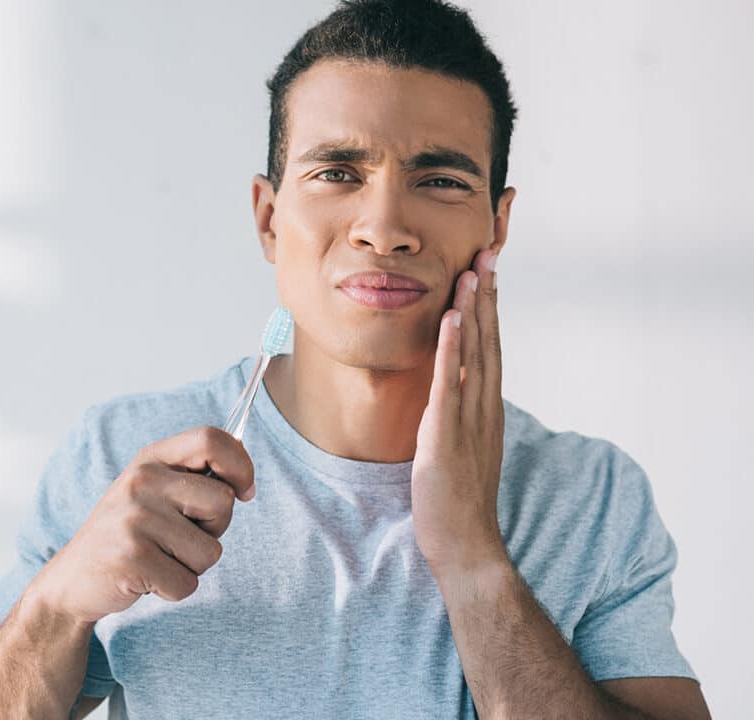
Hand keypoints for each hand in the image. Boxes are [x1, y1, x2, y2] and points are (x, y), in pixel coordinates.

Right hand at [29, 425, 255, 624]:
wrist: (73, 578)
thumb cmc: (128, 534)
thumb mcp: (153, 492)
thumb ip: (193, 478)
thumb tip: (244, 481)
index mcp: (152, 459)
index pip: (212, 440)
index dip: (241, 465)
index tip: (244, 491)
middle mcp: (142, 482)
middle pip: (223, 503)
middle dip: (214, 529)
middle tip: (179, 537)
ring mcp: (135, 519)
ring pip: (210, 551)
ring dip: (192, 565)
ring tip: (158, 558)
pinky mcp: (133, 559)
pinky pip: (188, 583)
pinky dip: (174, 588)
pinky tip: (146, 578)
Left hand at [411, 248, 506, 579]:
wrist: (466, 544)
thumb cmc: (457, 500)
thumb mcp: (461, 448)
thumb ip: (458, 417)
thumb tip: (450, 391)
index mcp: (487, 409)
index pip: (491, 349)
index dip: (489, 310)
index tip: (487, 274)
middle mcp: (485, 408)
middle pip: (489, 342)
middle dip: (487, 296)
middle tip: (487, 253)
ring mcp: (470, 421)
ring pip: (476, 355)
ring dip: (474, 311)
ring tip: (473, 271)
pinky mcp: (448, 435)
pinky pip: (451, 384)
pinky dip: (453, 350)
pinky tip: (453, 319)